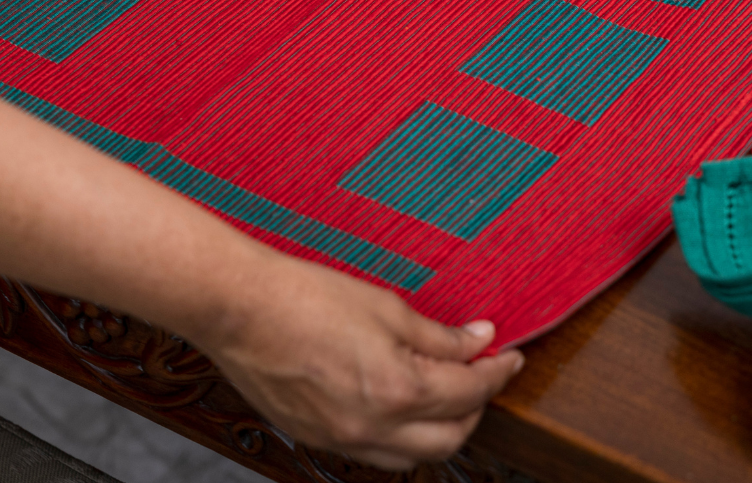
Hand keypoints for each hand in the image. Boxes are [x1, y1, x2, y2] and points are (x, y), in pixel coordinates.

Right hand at [195, 252, 523, 469]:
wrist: (241, 309)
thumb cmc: (306, 297)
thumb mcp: (385, 305)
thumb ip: (438, 334)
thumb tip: (479, 341)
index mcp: (397, 390)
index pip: (469, 391)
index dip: (497, 371)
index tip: (510, 354)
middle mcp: (373, 428)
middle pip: (451, 437)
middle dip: (477, 405)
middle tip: (482, 371)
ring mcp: (343, 440)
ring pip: (414, 455)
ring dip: (441, 427)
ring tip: (446, 389)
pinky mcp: (318, 439)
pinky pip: (377, 453)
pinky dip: (402, 435)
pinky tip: (401, 404)